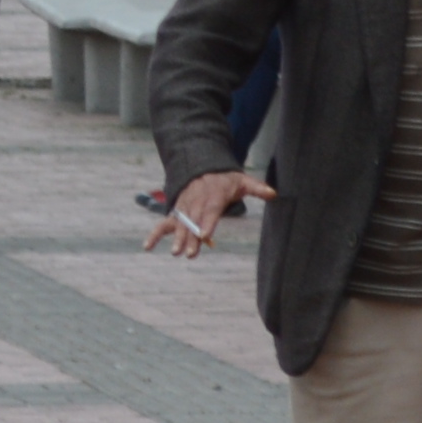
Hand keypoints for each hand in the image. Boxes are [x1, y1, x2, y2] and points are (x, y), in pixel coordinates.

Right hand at [148, 167, 271, 257]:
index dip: (207, 222)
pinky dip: (154, 235)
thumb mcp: (242, 180)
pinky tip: (147, 247)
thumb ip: (257, 188)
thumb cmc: (226, 180)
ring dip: (178, 238)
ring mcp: (184, 207)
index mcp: (213, 195)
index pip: (210, 210)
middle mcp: (196, 201)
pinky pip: (163, 224)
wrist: (202, 168)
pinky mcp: (176, 212)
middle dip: (191, 237)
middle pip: (193, 221)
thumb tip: (274, 193)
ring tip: (177, 253)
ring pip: (180, 224)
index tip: (205, 235)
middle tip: (190, 253)